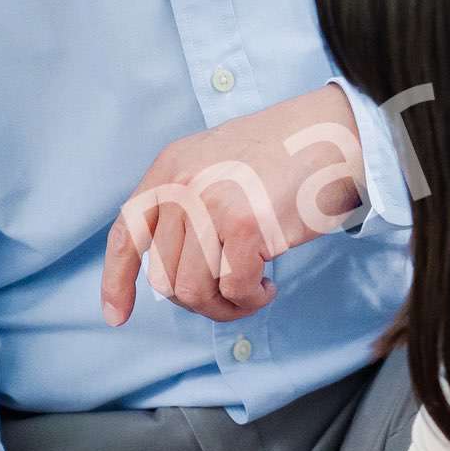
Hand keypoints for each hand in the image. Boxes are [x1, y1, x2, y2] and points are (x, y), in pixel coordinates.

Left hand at [96, 82, 366, 324]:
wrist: (332, 134)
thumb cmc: (284, 155)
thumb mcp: (215, 163)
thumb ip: (187, 203)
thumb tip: (175, 271)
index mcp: (169, 167)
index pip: (127, 232)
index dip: (117, 281)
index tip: (118, 316)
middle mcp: (182, 185)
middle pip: (165, 278)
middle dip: (198, 300)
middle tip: (231, 294)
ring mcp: (211, 205)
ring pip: (194, 291)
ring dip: (225, 306)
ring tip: (252, 292)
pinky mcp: (245, 226)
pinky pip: (234, 290)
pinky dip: (251, 299)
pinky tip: (268, 285)